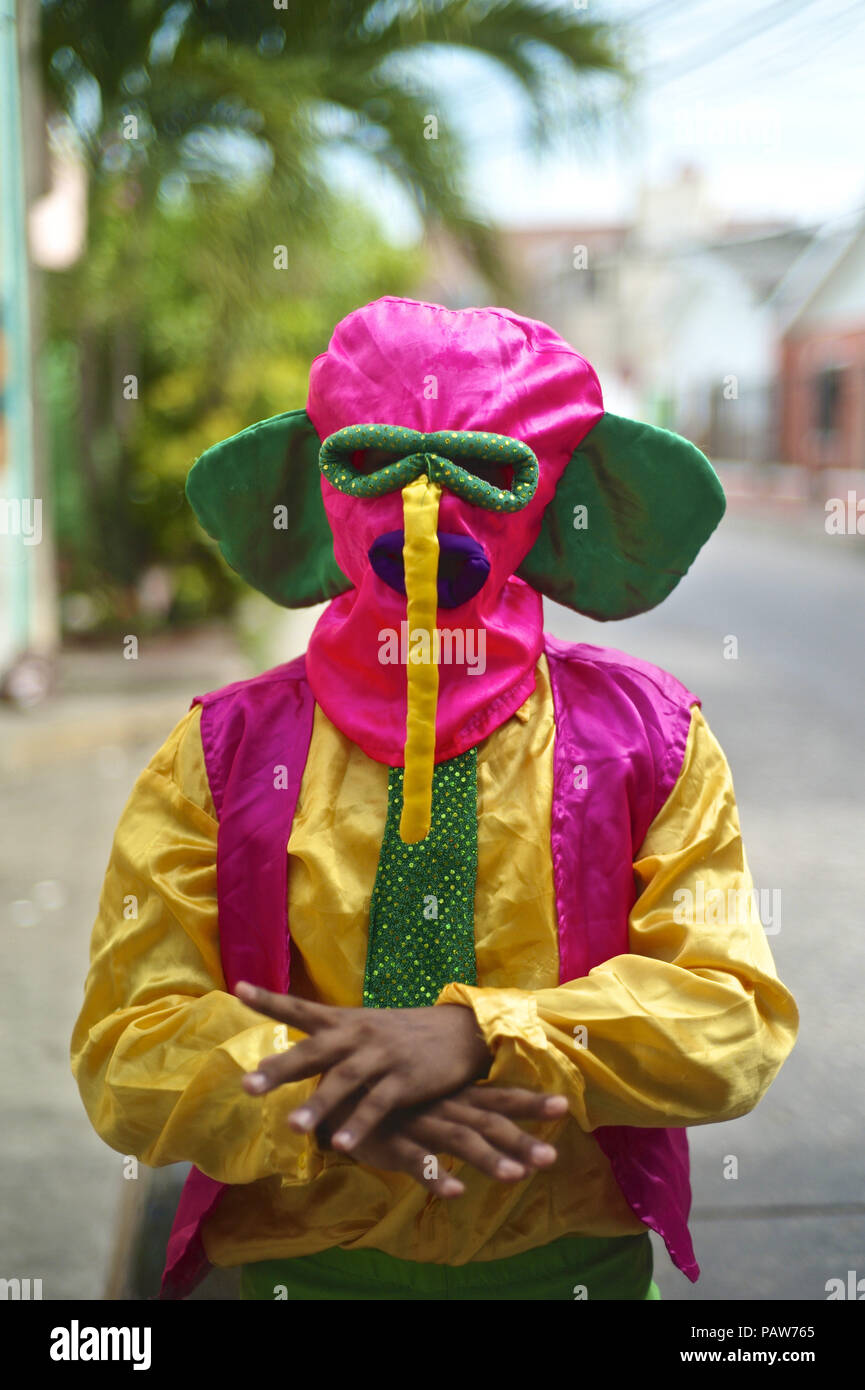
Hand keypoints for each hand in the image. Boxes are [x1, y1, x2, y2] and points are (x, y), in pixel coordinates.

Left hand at [236, 983, 492, 1150]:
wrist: (461, 1033)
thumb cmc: (404, 1034)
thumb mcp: (365, 1027)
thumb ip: (330, 1041)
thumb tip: (286, 1061)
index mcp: (345, 1021)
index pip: (300, 1007)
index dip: (270, 1000)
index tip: (238, 989)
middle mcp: (358, 1035)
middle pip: (314, 1050)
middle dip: (280, 1068)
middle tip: (247, 1086)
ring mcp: (382, 1056)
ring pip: (344, 1080)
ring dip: (318, 1104)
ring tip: (292, 1127)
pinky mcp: (405, 1080)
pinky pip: (378, 1104)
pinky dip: (359, 1124)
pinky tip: (341, 1145)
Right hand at [319, 1083, 568, 1197]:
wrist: (337, 1091)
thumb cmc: (393, 1098)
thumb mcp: (431, 1095)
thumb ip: (463, 1106)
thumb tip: (502, 1119)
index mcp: (454, 1096)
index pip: (499, 1098)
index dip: (531, 1102)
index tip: (566, 1106)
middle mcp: (442, 1107)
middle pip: (489, 1121)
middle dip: (521, 1139)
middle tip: (551, 1157)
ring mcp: (418, 1125)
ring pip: (458, 1141)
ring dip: (488, 1159)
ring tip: (516, 1176)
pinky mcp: (390, 1144)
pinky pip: (415, 1161)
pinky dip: (435, 1176)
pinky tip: (454, 1191)